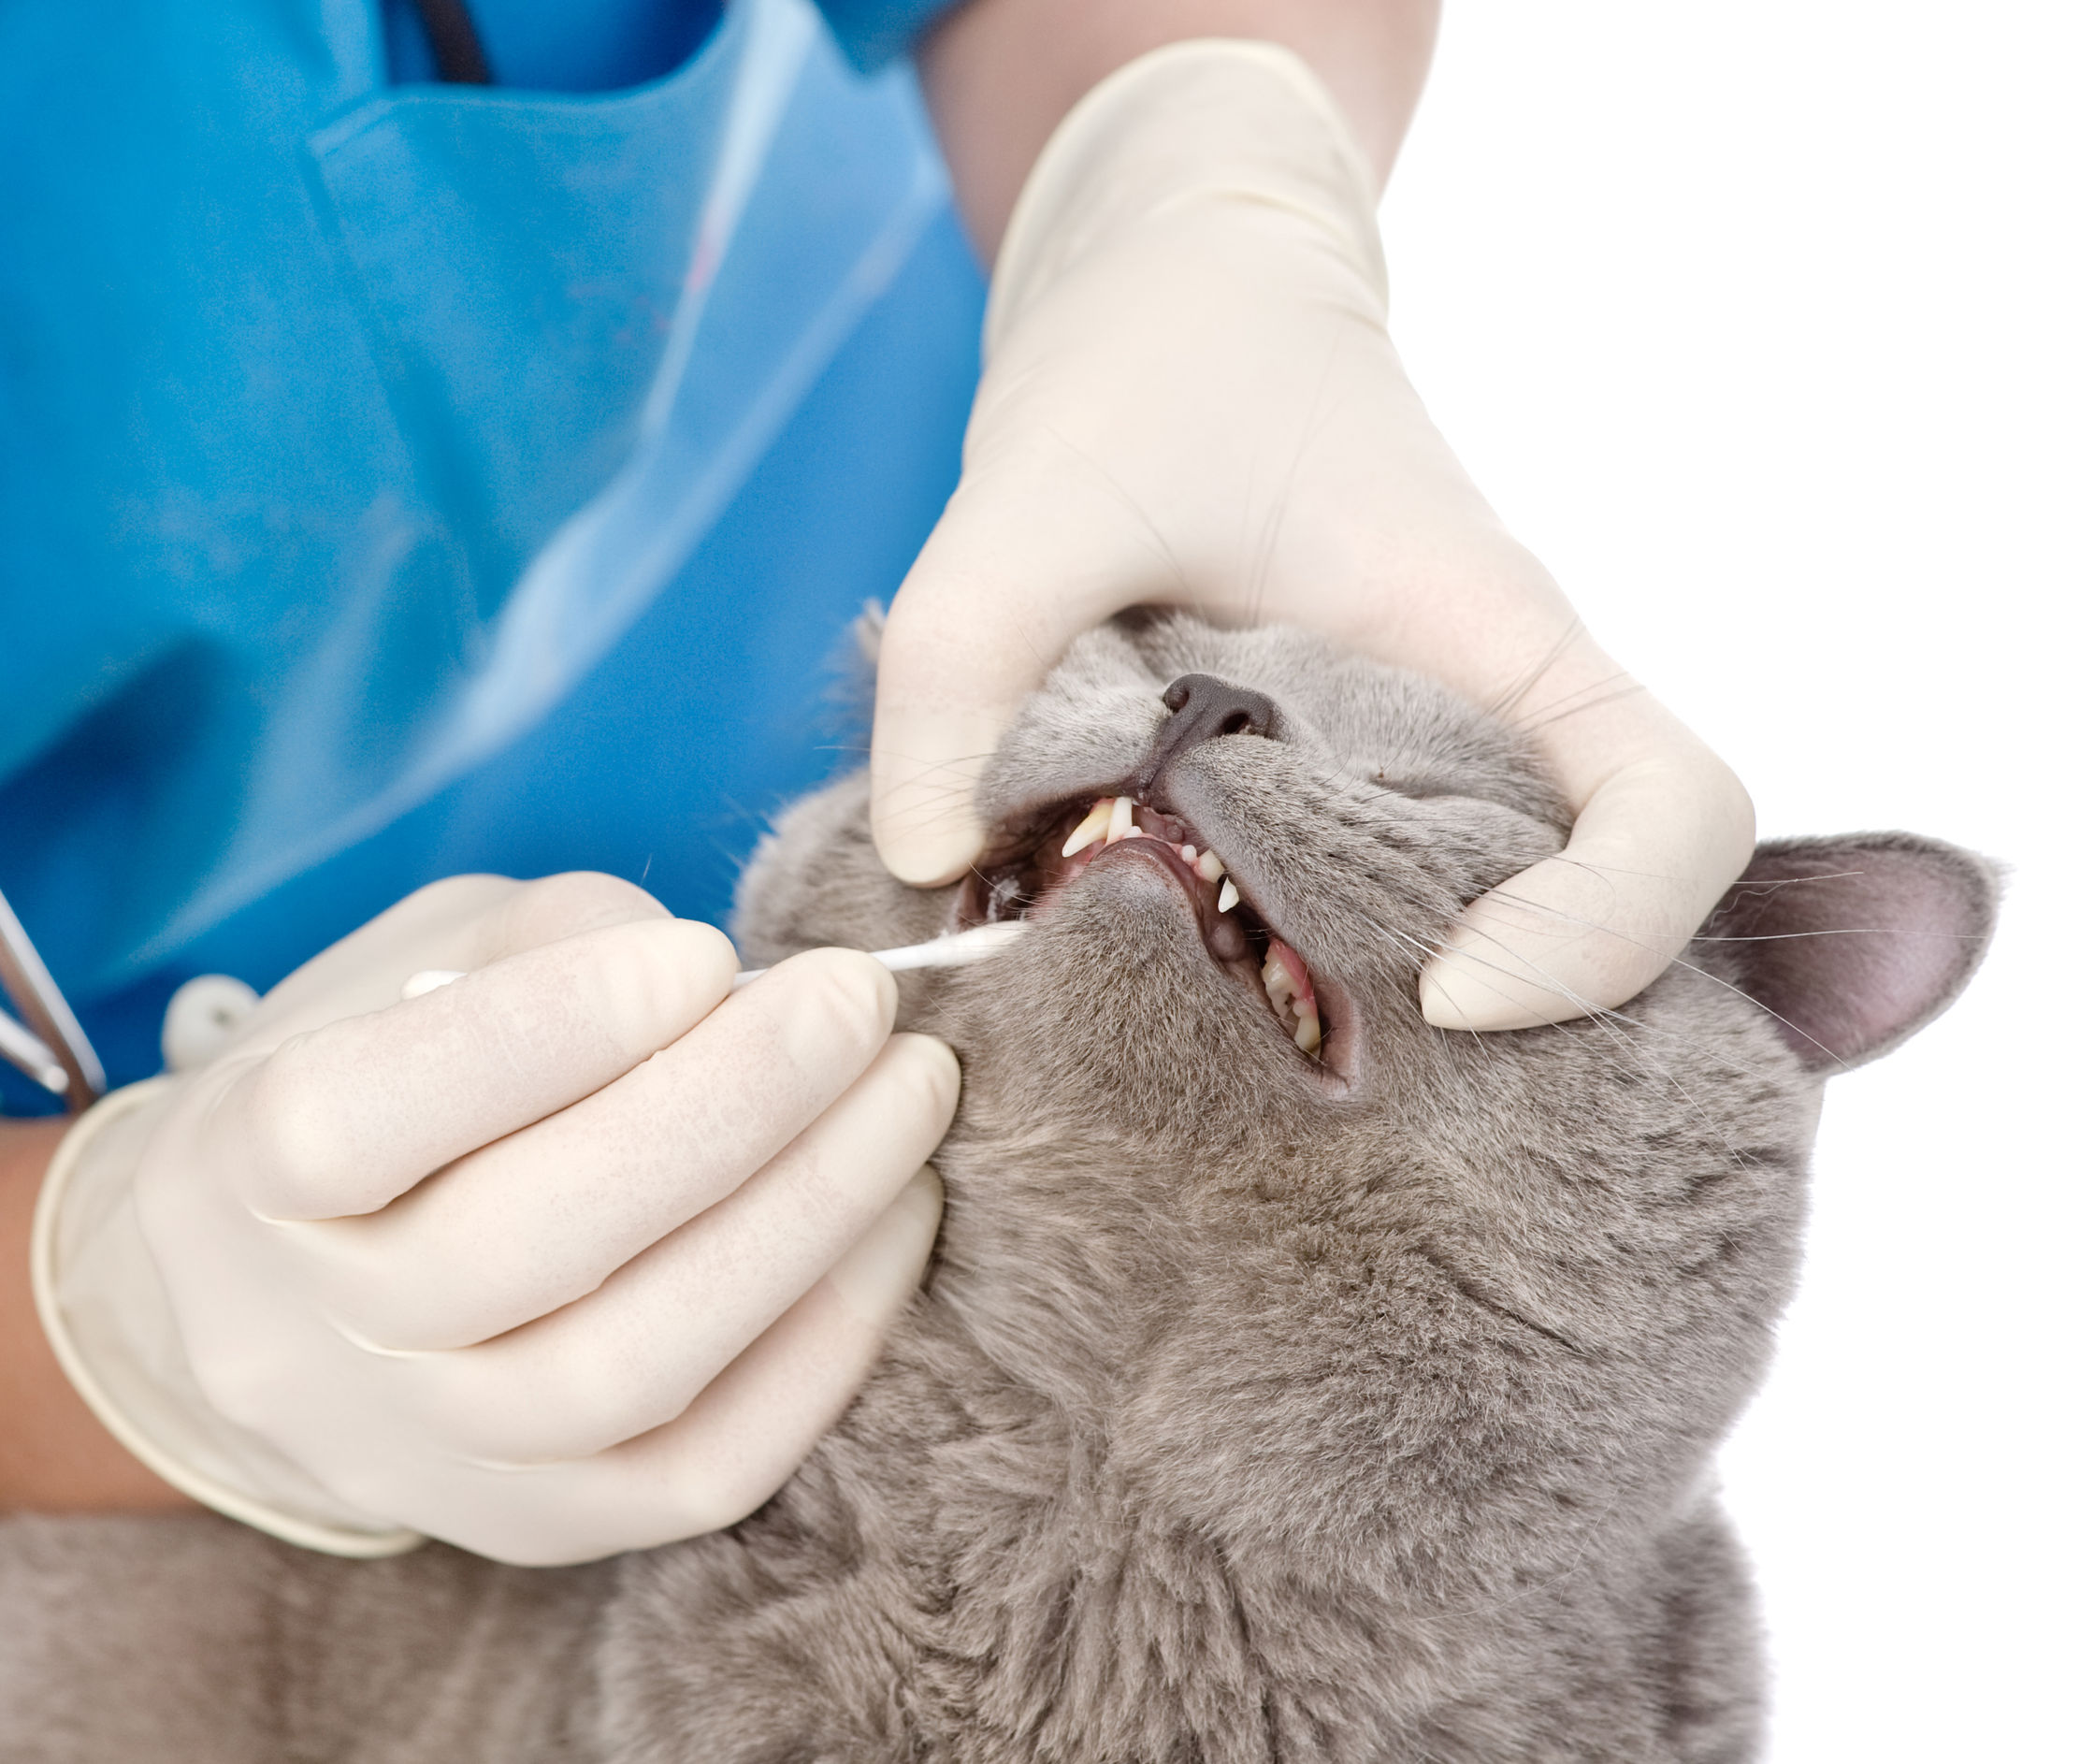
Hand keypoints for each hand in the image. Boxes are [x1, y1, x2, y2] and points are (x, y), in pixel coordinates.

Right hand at [35, 874, 956, 1563]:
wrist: (294, 1298)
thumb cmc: (394, 1077)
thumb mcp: (423, 961)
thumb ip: (557, 945)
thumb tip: (734, 984)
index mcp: (250, 1165)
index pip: (362, 1115)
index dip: (548, 1029)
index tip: (703, 953)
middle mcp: (327, 1330)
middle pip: (530, 1242)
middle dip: (735, 1104)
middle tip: (861, 1001)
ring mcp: (438, 1448)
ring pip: (631, 1369)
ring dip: (806, 1218)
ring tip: (909, 1098)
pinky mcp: (549, 1521)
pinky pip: (709, 1468)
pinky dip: (829, 1342)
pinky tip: (898, 1216)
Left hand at [874, 39, 1752, 1027]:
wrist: (1175, 296)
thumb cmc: (1163, 358)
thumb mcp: (1042, 487)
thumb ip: (965, 659)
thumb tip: (929, 863)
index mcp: (1495, 643)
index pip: (1679, 814)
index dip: (1607, 930)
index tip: (1449, 989)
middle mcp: (1485, 733)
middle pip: (1584, 937)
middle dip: (1466, 1037)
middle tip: (1277, 1069)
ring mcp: (1412, 778)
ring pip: (1457, 948)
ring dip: (1352, 1020)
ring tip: (1189, 1051)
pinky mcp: (1326, 804)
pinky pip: (1338, 923)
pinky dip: (1262, 980)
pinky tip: (1135, 990)